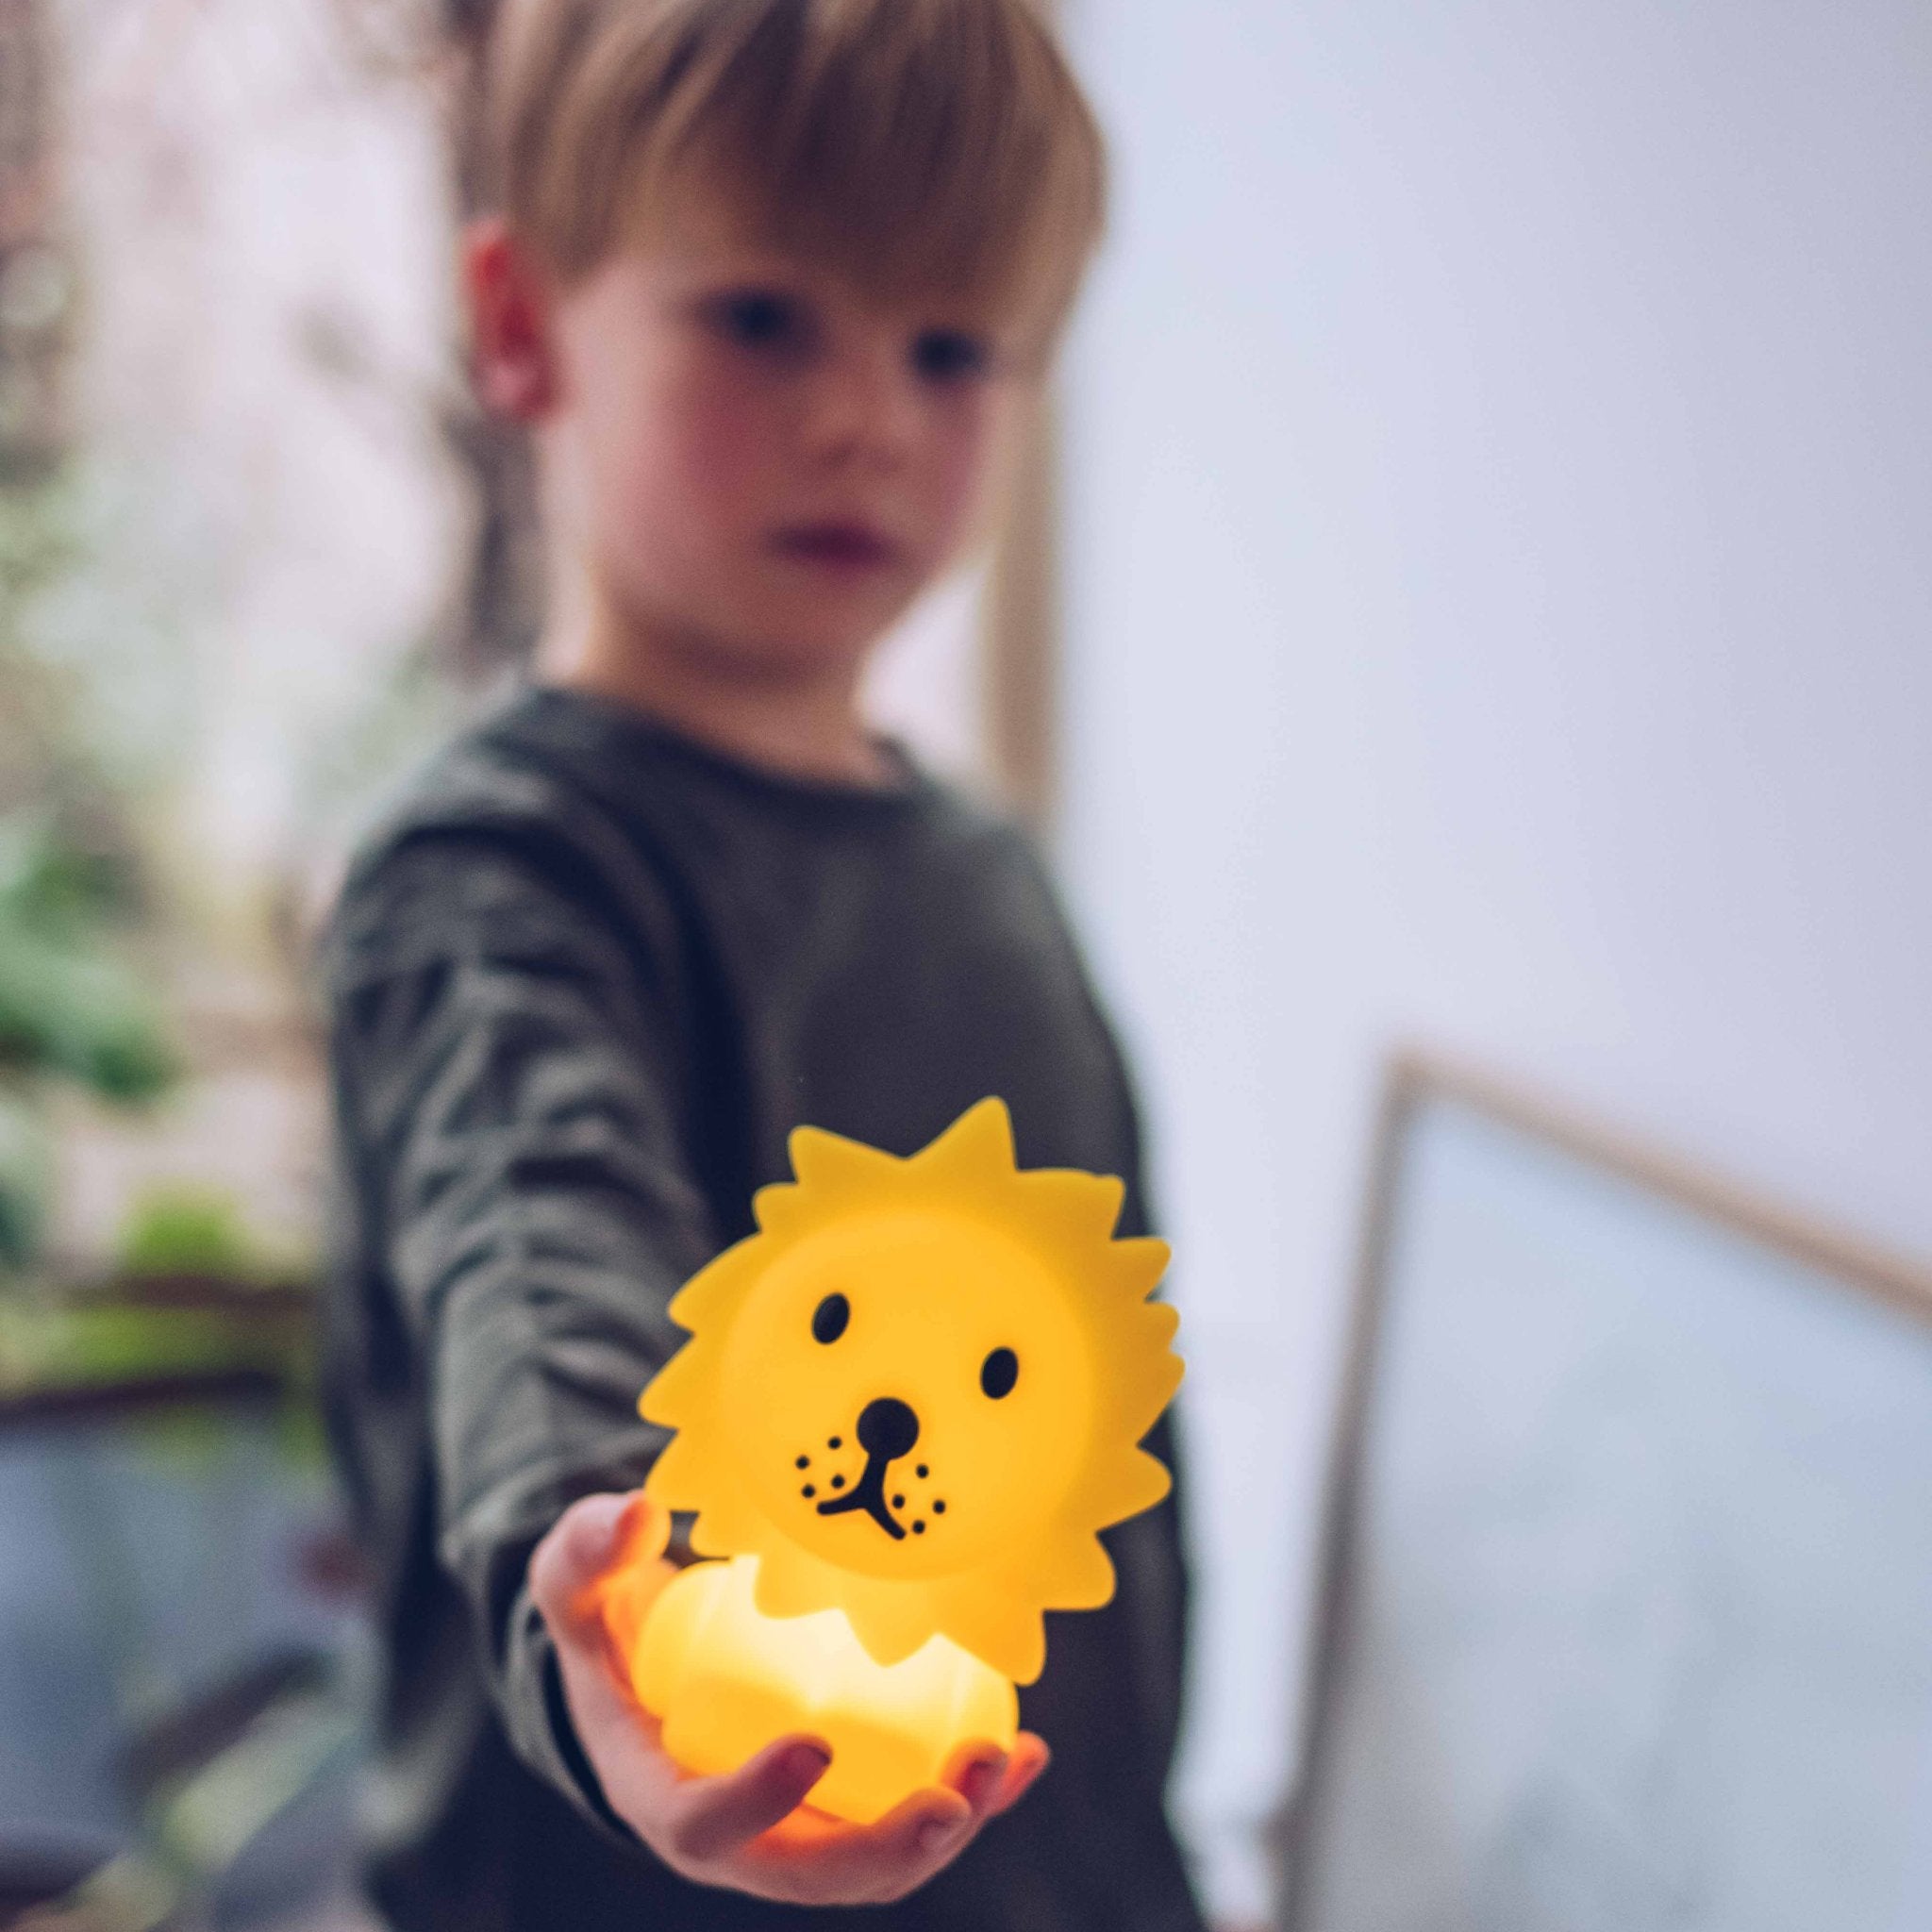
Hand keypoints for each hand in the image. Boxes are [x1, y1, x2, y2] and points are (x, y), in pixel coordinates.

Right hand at [529, 1490, 1050, 1904]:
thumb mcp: (580, 1583)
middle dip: (885, 1847)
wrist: (646, 1661)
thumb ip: (589, 1551)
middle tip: (952, 1795)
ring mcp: (797, 1828)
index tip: (813, 1744)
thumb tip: (637, 1514)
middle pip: (809, 1872)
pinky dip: (975, 1797)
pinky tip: (1026, 1755)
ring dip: (946, 1826)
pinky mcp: (847, 1806)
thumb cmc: (610, 1619)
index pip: (703, 1825)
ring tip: (1001, 1762)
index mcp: (659, 1794)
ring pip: (874, 1861)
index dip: (756, 1800)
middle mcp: (734, 1838)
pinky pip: (912, 1814)